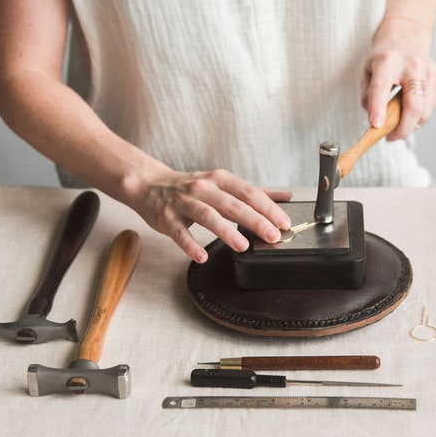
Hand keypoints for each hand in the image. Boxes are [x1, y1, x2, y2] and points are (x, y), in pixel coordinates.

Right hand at [123, 168, 291, 263]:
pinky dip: (191, 245)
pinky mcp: (167, 219)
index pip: (249, 192)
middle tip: (272, 236)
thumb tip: (286, 197)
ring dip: (226, 231)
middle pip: (232, 204)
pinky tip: (202, 256)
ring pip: (208, 216)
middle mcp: (203, 189)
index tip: (284, 222)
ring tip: (242, 246)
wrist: (149, 185)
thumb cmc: (190, 187)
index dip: (268, 207)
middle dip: (255, 220)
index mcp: (220, 180)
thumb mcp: (222, 184)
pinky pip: (180, 233)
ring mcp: (183, 203)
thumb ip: (253, 192)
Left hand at [360, 16, 435, 139]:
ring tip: (399, 120)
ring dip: (411, 124)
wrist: (407, 36)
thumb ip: (367, 96)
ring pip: (424, 112)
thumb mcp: (367, 71)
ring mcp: (430, 71)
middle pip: (413, 106)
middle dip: (402, 129)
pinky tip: (411, 106)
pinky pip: (432, 107)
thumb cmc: (384, 58)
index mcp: (388, 61)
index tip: (375, 126)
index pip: (382, 87)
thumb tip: (376, 121)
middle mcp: (412, 64)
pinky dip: (421, 114)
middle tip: (390, 137)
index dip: (378, 108)